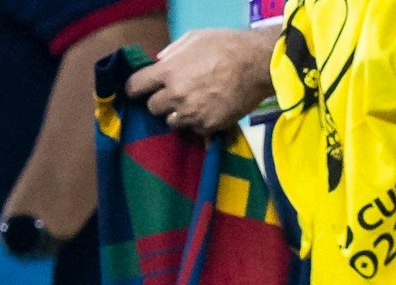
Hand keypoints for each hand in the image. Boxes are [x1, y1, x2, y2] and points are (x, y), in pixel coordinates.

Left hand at [124, 28, 276, 136]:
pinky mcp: (211, 125)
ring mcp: (194, 113)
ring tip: (191, 107)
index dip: (134, 89)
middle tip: (171, 97)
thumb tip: (160, 64)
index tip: (138, 91)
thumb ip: (172, 54)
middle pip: (153, 108)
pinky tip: (209, 113)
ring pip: (173, 122)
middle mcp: (176, 95)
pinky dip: (200, 124)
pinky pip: (197, 130)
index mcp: (167, 72)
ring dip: (178, 115)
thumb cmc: (225, 46)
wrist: (256, 64)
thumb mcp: (192, 39)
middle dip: (159, 102)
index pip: (136, 86)